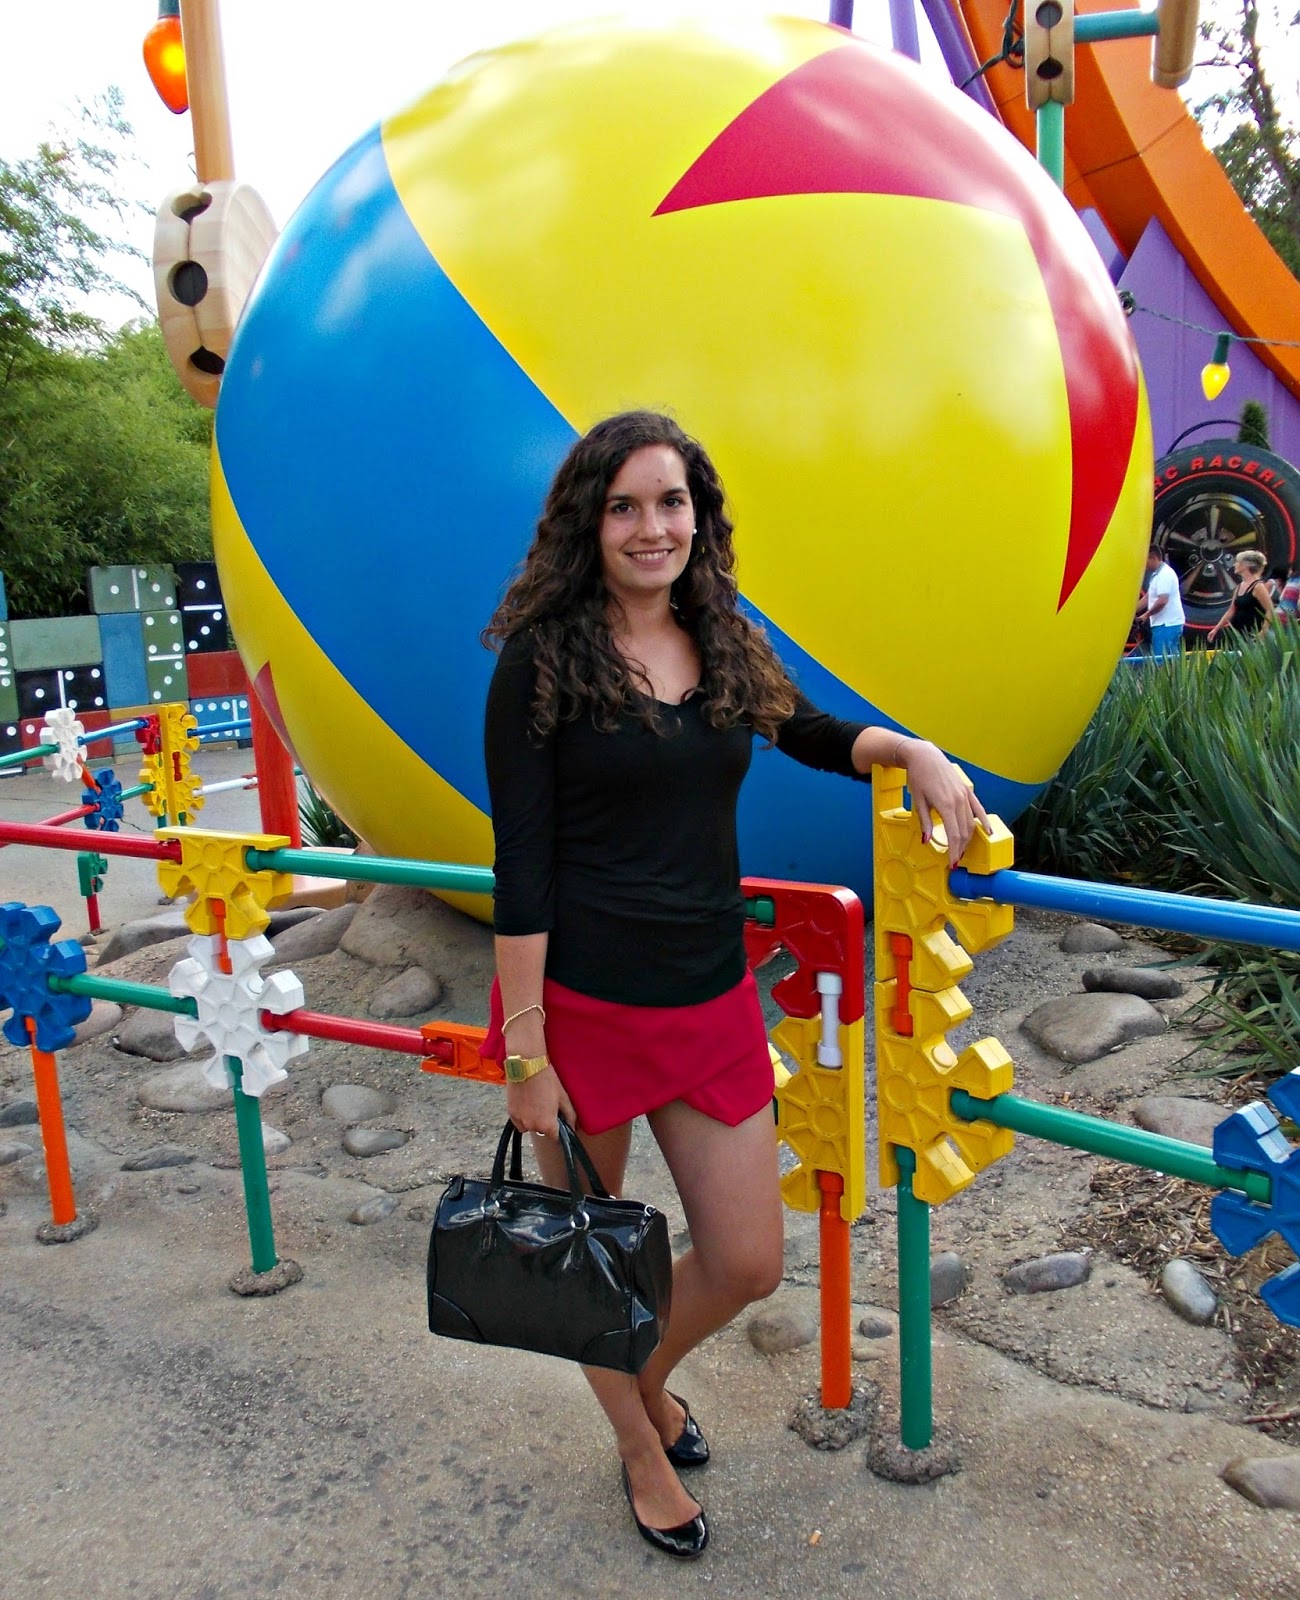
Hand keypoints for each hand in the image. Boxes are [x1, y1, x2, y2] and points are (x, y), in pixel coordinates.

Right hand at [506, 1066, 576, 1139]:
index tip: (559, 1121)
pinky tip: (526, 1103)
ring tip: (536, 1103)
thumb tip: (573, 1128)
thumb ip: (570, 1116)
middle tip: (547, 1106)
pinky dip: (523, 1116)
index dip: (558, 1129)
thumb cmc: (548, 1080)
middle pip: (542, 1131)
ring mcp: (519, 1120)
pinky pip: (518, 1122)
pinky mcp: (510, 1113)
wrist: (527, 1066)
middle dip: (546, 1123)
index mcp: (547, 1125)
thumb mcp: (563, 1097)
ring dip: (533, 1121)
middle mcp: (532, 1127)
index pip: (555, 1137)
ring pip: (529, 1127)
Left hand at [901, 738, 990, 866]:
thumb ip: (925, 822)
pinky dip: (984, 822)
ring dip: (968, 838)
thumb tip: (927, 840)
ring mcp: (965, 795)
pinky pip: (979, 809)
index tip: (952, 862)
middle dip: (961, 848)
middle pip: (964, 831)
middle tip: (955, 860)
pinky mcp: (967, 790)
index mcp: (945, 804)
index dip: (954, 851)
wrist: (924, 756)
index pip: (954, 834)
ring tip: (963, 849)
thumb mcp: (918, 801)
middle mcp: (958, 800)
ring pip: (971, 823)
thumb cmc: (918, 776)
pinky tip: (988, 832)